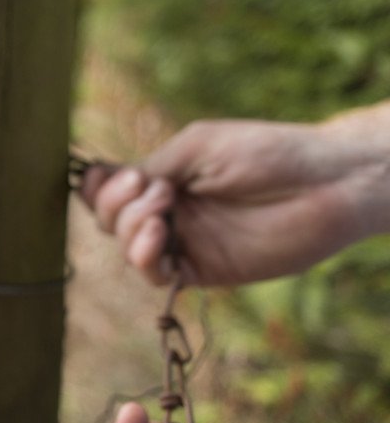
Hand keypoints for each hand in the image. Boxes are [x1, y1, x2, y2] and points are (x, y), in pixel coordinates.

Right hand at [80, 117, 389, 285]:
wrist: (323, 182)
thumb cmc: (266, 152)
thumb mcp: (196, 146)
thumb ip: (152, 166)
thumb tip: (113, 186)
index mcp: (165, 178)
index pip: (110, 189)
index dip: (98, 186)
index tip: (109, 174)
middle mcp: (169, 212)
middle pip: (109, 220)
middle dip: (116, 203)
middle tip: (150, 186)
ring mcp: (185, 241)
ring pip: (127, 248)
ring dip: (131, 227)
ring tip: (162, 209)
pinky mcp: (203, 270)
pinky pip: (156, 275)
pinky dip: (145, 258)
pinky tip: (159, 236)